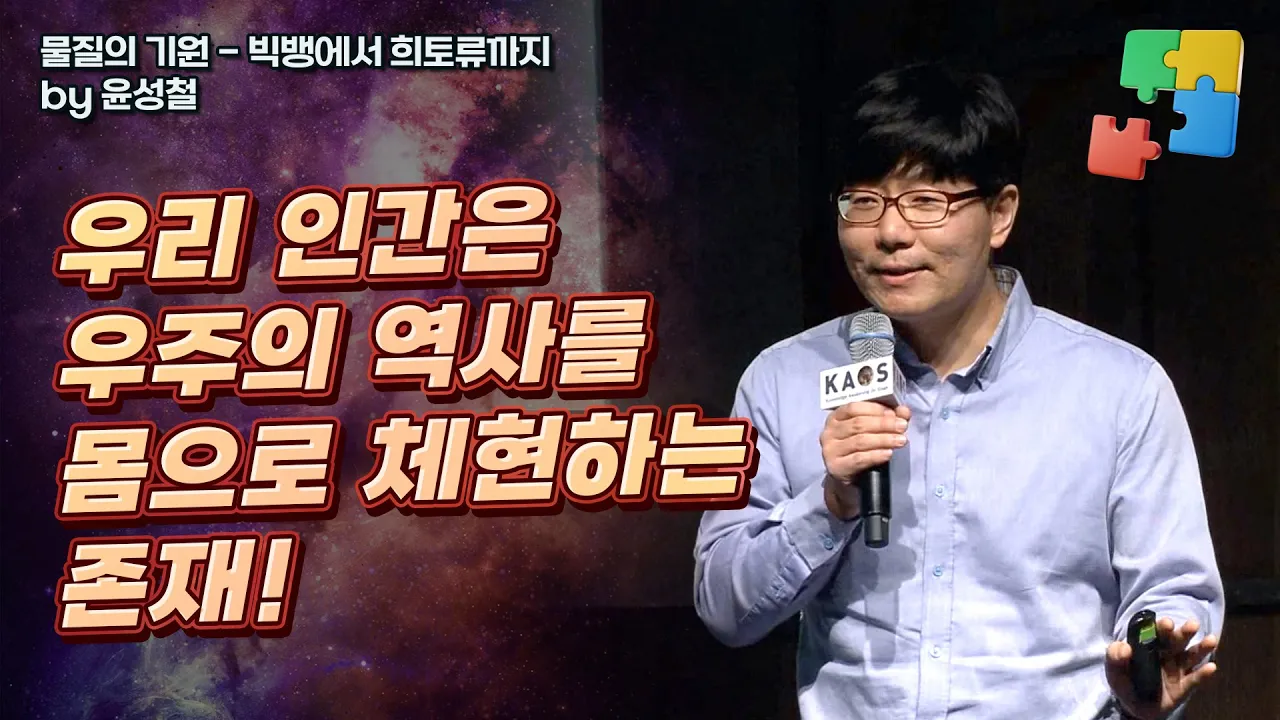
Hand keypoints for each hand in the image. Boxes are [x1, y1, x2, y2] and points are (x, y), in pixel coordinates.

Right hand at [820, 402, 909, 519]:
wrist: (849, 480)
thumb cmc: (860, 450)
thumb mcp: (872, 432)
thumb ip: (888, 419)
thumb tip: (904, 411)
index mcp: (835, 418)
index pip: (853, 408)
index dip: (875, 409)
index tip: (894, 413)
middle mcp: (828, 432)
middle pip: (858, 424)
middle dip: (884, 424)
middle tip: (902, 426)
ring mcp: (830, 451)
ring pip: (860, 441)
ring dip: (884, 439)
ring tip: (901, 440)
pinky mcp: (836, 467)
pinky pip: (859, 459)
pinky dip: (876, 455)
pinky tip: (888, 453)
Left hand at [1105, 617, 1218, 718]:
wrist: (1133, 708)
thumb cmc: (1125, 683)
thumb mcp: (1114, 671)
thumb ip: (1115, 657)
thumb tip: (1123, 647)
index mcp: (1149, 647)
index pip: (1156, 634)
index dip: (1161, 627)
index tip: (1166, 623)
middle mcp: (1166, 655)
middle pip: (1176, 642)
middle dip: (1184, 633)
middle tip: (1192, 625)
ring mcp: (1177, 671)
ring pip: (1190, 657)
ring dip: (1201, 648)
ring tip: (1211, 640)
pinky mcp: (1183, 687)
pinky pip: (1194, 680)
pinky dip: (1203, 674)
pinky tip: (1211, 667)